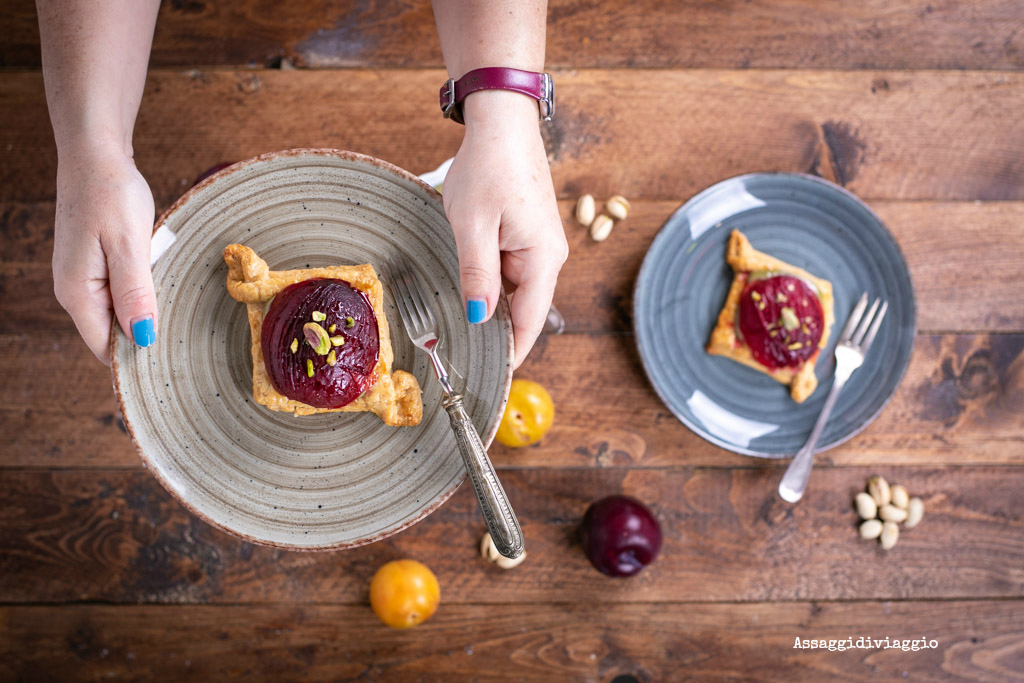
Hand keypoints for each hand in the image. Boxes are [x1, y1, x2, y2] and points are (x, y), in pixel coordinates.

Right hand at [52, 146, 157, 364]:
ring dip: (144, 308)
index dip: (138, 354)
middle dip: (144, 332)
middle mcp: (74, 291)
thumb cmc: (111, 195)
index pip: (106, 349)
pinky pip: (119, 292)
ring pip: (118, 313)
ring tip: (172, 295)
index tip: (173, 350)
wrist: (95, 156)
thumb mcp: (129, 245)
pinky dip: (140, 290)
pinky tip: (157, 275)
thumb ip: (134, 295)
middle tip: (182, 322)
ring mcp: (82, 278)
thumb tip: (143, 338)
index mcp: (78, 293)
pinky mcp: (93, 265)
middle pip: (112, 334)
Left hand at [441, 91, 567, 367]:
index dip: (510, 353)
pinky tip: (467, 275)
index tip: (490, 379)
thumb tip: (478, 317)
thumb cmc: (489, 166)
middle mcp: (549, 255)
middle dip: (494, 329)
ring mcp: (540, 243)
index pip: (528, 322)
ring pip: (514, 289)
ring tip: (456, 313)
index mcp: (542, 258)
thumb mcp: (472, 225)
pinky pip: (510, 268)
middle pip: (522, 309)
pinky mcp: (528, 232)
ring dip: (488, 299)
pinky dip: (490, 278)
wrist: (502, 121)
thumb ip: (477, 275)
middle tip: (459, 352)